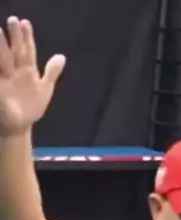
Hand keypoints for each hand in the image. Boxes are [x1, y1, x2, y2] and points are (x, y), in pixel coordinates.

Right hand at [0, 17, 64, 135]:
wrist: (18, 125)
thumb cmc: (31, 106)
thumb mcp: (44, 89)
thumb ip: (51, 73)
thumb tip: (61, 57)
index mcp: (26, 69)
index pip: (26, 50)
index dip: (26, 37)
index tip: (25, 23)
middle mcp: (13, 70)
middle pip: (13, 51)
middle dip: (13, 38)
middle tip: (13, 20)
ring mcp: (4, 78)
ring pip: (1, 59)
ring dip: (0, 48)